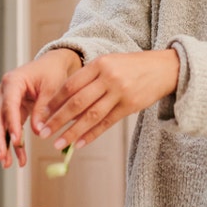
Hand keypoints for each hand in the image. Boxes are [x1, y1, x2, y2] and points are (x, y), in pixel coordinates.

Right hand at [0, 49, 81, 167]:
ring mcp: (6, 102)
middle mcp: (4, 92)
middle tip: (1, 156)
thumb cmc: (52, 72)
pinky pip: (9, 129)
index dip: (11, 122)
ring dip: (3, 145)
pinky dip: (13, 144)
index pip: (9, 104)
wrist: (52, 65)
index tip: (16, 139)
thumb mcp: (53, 87)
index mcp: (13, 81)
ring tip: (7, 163)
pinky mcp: (12, 111)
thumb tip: (38, 131)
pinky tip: (16, 159)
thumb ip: (44, 108)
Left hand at [37, 49, 179, 150]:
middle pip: (77, 102)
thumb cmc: (132, 66)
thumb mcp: (110, 63)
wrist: (164, 68)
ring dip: (72, 132)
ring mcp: (120, 92)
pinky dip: (92, 135)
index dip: (54, 101)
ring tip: (58, 144)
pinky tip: (79, 144)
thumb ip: (90, 78)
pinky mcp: (130, 106)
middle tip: (44, 132)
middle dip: (58, 119)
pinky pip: (107, 123)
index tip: (42, 114)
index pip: (71, 85)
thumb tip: (65, 101)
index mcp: (100, 64)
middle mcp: (109, 78)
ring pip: (91, 116)